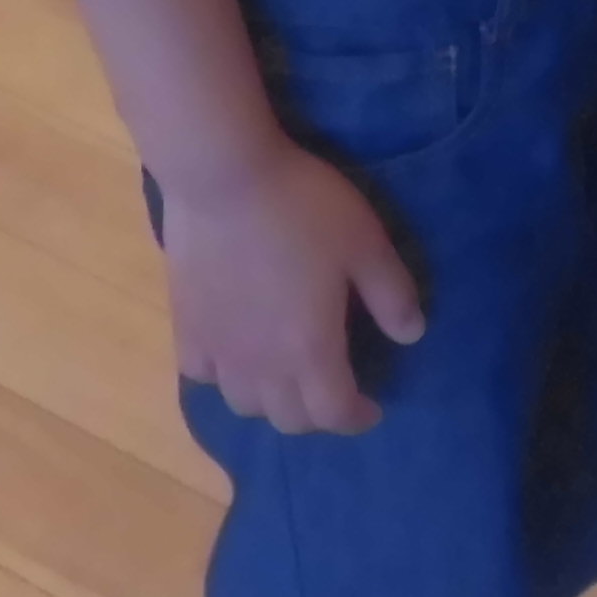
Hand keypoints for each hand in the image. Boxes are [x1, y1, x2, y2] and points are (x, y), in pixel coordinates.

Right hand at [159, 146, 422, 433]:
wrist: (222, 176)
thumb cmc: (302, 207)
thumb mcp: (365, 243)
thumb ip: (392, 294)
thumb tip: (412, 336)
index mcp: (310, 350)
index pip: (334, 413)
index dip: (357, 418)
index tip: (372, 408)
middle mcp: (261, 365)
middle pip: (288, 419)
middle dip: (317, 415)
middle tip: (333, 391)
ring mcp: (217, 348)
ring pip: (242, 403)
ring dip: (270, 402)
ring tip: (285, 377)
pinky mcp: (185, 324)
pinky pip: (200, 373)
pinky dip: (222, 377)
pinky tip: (232, 355)